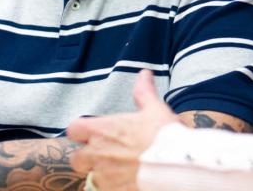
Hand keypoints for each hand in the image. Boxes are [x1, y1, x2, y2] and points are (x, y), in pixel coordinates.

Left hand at [67, 70, 180, 190]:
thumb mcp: (155, 109)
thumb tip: (144, 74)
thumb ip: (143, 92)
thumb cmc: (165, 136)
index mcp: (103, 130)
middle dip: (87, 159)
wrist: (178, 166)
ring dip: (103, 175)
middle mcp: (98, 154)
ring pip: (91, 179)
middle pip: (76, 159)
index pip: (74, 129)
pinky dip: (114, 188)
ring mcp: (105, 177)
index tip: (92, 134)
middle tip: (105, 157)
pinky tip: (129, 183)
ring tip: (122, 171)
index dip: (81, 132)